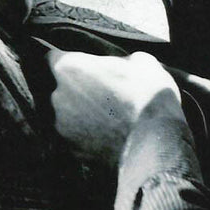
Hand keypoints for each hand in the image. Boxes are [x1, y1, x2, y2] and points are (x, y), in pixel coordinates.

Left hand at [47, 49, 183, 164]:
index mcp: (70, 68)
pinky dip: (87, 138)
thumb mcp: (143, 63)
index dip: (69, 62)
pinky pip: (75, 139)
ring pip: (66, 116)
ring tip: (108, 120)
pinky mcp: (71, 152)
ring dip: (81, 115)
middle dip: (76, 90)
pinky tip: (109, 138)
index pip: (52, 57)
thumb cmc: (150, 99)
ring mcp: (61, 127)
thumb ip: (121, 60)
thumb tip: (122, 65)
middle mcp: (57, 96)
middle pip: (58, 89)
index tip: (83, 68)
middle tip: (102, 95)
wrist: (157, 147)